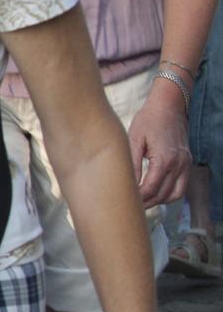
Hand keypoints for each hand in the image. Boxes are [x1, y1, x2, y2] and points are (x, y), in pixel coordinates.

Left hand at [127, 89, 190, 205]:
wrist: (168, 106)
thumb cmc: (148, 120)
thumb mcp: (134, 140)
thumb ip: (133, 164)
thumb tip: (128, 184)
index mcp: (165, 159)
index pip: (150, 189)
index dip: (138, 198)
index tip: (125, 201)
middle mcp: (179, 164)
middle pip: (163, 195)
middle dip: (147, 203)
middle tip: (131, 206)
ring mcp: (186, 164)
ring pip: (175, 194)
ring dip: (159, 201)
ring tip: (142, 202)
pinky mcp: (187, 162)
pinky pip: (181, 186)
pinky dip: (169, 194)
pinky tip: (155, 193)